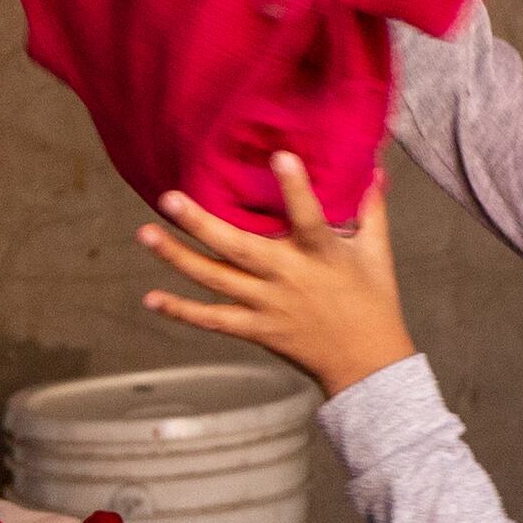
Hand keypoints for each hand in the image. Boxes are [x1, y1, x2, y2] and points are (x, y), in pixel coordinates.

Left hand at [138, 152, 414, 399]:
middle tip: (169, 198)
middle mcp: (289, 278)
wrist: (366, 364)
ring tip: (146, 234)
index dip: (296, 188)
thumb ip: (370, 209)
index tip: (280, 157)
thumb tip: (374, 169)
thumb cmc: (373, 303)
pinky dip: (181, 311)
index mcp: (322, 255)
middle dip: (202, 223)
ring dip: (178, 258)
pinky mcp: (256, 329)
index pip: (310, 217)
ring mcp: (268, 306)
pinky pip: (213, 320)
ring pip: (216, 280)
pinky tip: (152, 298)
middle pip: (239, 248)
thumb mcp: (377, 254)